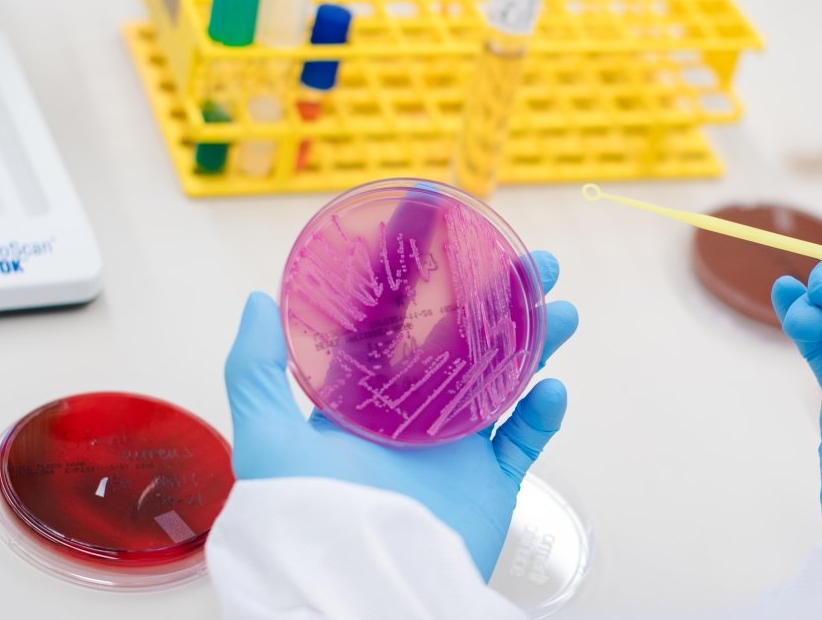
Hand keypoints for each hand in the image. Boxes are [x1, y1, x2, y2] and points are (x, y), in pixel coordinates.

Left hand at [223, 250, 578, 579]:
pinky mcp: (489, 484)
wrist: (360, 588)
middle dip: (509, 301)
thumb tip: (259, 300)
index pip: (404, 323)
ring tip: (564, 312)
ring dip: (538, 344)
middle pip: (471, 341)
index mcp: (368, 397)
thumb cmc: (305, 518)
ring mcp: (456, 449)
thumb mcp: (266, 439)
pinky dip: (543, 415)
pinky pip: (525, 441)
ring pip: (508, 380)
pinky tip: (552, 390)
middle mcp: (415, 415)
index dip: (434, 279)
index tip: (459, 236)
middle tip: (540, 264)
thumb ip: (256, 371)